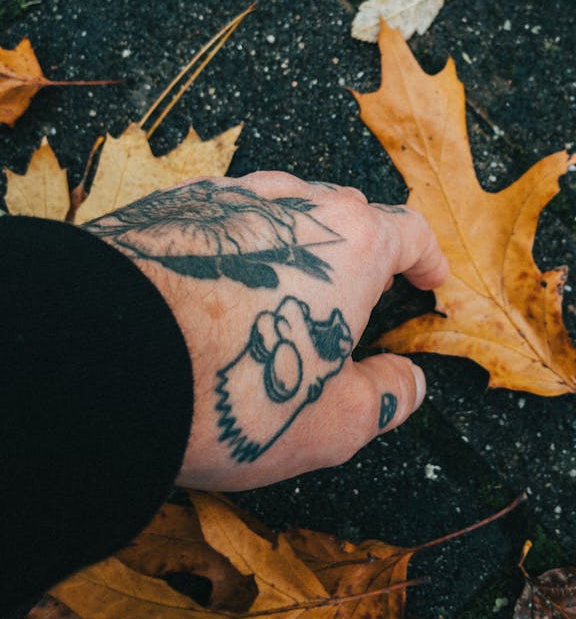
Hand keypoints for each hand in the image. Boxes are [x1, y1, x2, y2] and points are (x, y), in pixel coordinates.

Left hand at [87, 173, 447, 490]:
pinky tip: (218, 292)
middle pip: (348, 215)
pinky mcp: (176, 204)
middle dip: (361, 254)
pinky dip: (240, 248)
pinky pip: (226, 218)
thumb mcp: (333, 422)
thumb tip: (408, 382)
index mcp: (352, 242)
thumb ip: (386, 397)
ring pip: (284, 212)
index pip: (409, 231)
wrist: (102, 357)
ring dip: (297, 249)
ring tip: (280, 300)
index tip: (428, 279)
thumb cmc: (228, 389)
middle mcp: (295, 202)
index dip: (426, 258)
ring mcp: (232, 196)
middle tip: (352, 304)